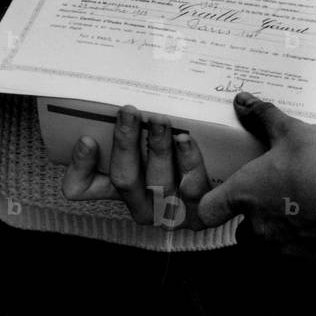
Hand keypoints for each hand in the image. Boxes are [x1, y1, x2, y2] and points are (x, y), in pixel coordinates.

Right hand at [62, 106, 213, 229]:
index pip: (81, 188)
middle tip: (130, 112)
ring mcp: (168, 213)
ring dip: (156, 148)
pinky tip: (184, 139)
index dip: (79, 167)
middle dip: (125, 143)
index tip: (88, 138)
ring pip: (155, 183)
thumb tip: (124, 100)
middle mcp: (139, 205)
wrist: (235, 181)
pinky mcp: (199, 215)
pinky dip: (187, 162)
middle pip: (123, 179)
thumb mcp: (149, 140)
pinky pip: (191, 188)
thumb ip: (131, 125)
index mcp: (118, 189)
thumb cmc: (181, 153)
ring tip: (160, 120)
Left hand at [198, 92, 315, 252]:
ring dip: (279, 230)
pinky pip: (298, 253)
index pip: (206, 211)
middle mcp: (258, 226)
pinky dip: (305, 241)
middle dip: (254, 218)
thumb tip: (242, 100)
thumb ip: (264, 116)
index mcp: (245, 194)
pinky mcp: (310, 260)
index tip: (223, 195)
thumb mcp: (294, 132)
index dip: (212, 203)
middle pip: (241, 231)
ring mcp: (283, 246)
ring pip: (269, 244)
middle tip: (275, 197)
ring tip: (302, 208)